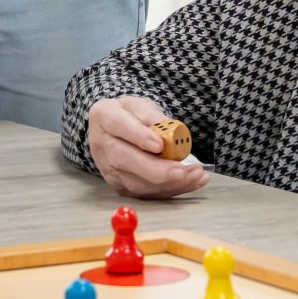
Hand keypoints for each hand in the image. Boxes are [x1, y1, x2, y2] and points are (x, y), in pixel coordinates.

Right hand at [85, 96, 209, 197]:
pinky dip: (172, 189)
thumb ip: (153, 116)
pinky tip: (192, 182)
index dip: (138, 136)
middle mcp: (102, 145)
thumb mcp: (142, 105)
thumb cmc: (132, 115)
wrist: (117, 130)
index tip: (160, 145)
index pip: (118, 126)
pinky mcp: (121, 186)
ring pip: (136, 183)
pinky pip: (146, 193)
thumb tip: (169, 131)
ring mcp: (109, 169)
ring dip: (169, 183)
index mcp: (104, 116)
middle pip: (124, 160)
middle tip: (182, 171)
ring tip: (196, 175)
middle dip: (155, 169)